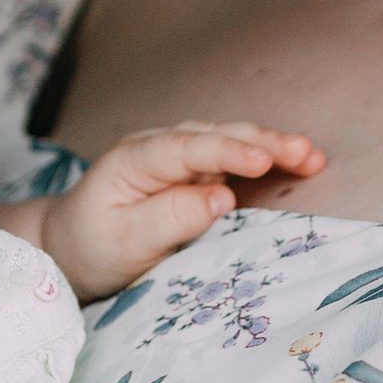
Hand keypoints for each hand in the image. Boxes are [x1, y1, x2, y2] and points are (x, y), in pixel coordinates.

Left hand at [34, 120, 325, 302]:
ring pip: (231, 143)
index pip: (188, 147)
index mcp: (135, 159)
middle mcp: (161, 148)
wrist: (71, 247)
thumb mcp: (123, 242)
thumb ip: (170, 219)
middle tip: (306, 154)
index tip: (263, 161)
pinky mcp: (196, 173)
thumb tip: (222, 197)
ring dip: (272, 148)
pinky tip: (298, 165)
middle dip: (264, 142)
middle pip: (217, 136)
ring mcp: (180, 158)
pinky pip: (235, 162)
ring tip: (312, 157)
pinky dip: (267, 162)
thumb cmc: (91, 246)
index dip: (228, 151)